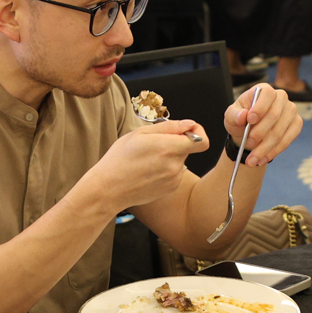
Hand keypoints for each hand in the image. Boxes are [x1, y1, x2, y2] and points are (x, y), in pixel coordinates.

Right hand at [89, 120, 205, 209]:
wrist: (109, 189)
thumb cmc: (120, 159)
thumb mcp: (139, 134)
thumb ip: (169, 127)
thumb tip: (189, 124)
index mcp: (168, 148)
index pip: (202, 141)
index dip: (198, 132)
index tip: (187, 130)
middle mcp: (175, 165)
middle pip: (188, 149)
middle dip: (175, 143)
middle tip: (153, 145)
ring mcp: (174, 179)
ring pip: (179, 161)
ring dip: (169, 157)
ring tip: (147, 160)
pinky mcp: (170, 189)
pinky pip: (174, 173)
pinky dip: (165, 170)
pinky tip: (147, 171)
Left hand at [221, 84, 303, 168]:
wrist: (249, 132)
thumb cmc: (240, 120)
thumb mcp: (231, 116)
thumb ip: (234, 115)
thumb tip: (243, 116)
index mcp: (264, 90)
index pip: (267, 94)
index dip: (260, 107)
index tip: (250, 120)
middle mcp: (281, 97)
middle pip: (274, 115)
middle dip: (260, 133)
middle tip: (248, 144)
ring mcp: (291, 110)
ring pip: (280, 131)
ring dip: (265, 148)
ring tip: (252, 160)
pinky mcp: (296, 124)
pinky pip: (288, 140)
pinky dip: (274, 152)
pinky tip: (262, 159)